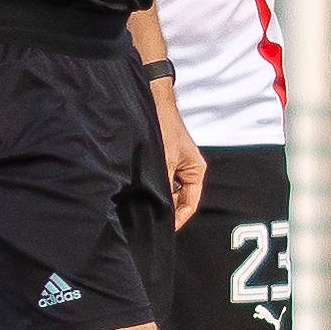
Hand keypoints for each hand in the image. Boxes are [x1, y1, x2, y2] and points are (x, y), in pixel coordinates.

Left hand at [152, 82, 205, 226]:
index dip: (176, 219)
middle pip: (177, 200)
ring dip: (153, 197)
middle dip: (163, 208)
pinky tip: (135, 191)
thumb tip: (158, 209)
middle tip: (146, 218)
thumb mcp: (165, 160)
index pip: (189, 205)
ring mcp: (171, 167)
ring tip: (139, 204)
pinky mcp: (158, 163)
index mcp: (195, 171)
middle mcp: (185, 171)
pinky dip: (147, 187)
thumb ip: (165, 186)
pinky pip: (155, 182)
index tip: (162, 228)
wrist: (150, 101)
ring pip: (164, 192)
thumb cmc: (163, 124)